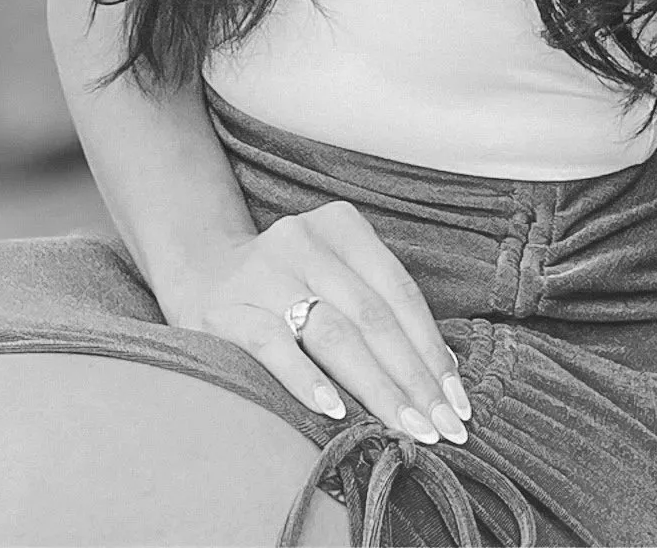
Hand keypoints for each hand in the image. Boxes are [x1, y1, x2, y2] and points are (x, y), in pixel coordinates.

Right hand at [181, 199, 472, 448]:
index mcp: (341, 227)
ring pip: (332, 333)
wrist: (199, 268)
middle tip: (441, 429)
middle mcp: (304, 240)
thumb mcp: (335, 276)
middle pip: (372, 317)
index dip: (432, 349)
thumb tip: (443, 374)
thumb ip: (381, 310)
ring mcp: (264, 274)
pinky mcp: (227, 310)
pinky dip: (307, 380)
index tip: (457, 403)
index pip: (399, 292)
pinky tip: (335, 413)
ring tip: (404, 428)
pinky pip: (273, 347)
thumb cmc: (287, 283)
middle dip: (413, 379)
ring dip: (375, 387)